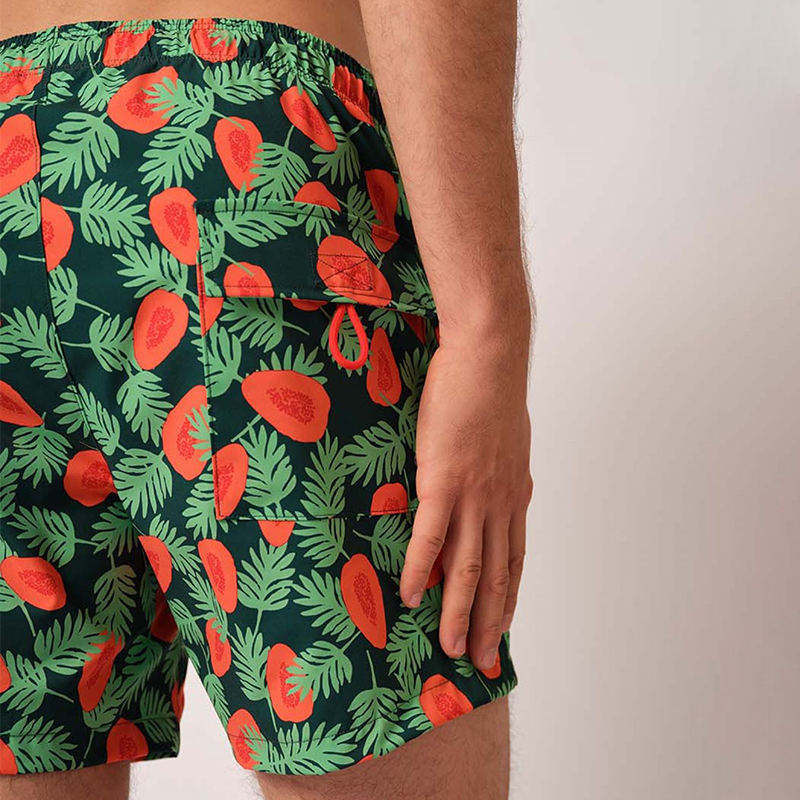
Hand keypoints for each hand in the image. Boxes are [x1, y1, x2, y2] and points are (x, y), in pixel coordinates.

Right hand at [400, 326, 531, 669]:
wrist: (489, 358)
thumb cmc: (494, 391)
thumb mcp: (508, 441)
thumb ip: (503, 472)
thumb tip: (497, 487)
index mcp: (515, 496)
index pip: (516, 559)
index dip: (509, 599)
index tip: (503, 628)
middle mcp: (499, 504)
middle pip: (497, 576)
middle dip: (488, 624)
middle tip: (480, 662)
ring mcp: (473, 496)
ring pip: (468, 568)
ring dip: (457, 613)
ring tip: (448, 649)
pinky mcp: (443, 480)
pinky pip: (430, 537)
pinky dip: (421, 570)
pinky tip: (411, 597)